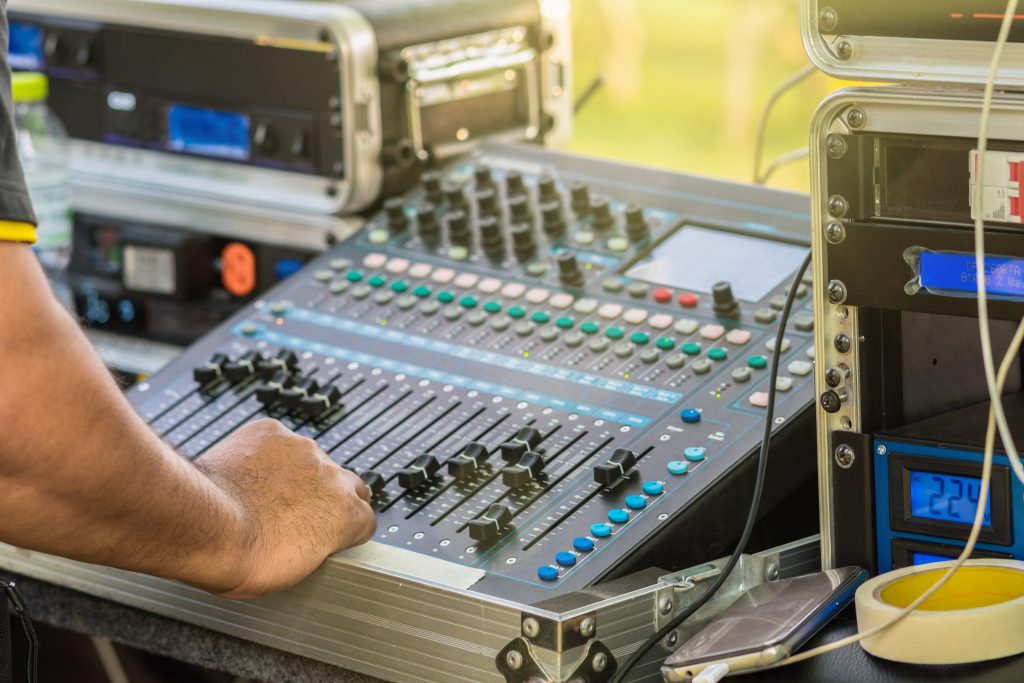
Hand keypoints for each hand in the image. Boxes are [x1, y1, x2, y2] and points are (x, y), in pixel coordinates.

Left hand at [194, 418, 375, 598]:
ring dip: (296, 474)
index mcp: (346, 512)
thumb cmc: (245, 556)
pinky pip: (276, 440)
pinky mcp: (271, 432)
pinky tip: (248, 473)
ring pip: (310, 459)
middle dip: (330, 497)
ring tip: (266, 494)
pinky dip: (266, 454)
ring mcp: (301, 449)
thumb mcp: (296, 570)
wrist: (206, 525)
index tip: (333, 532)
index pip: (367, 517)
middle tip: (303, 512)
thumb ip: (318, 544)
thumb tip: (311, 542)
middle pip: (347, 483)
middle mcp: (331, 475)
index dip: (348, 527)